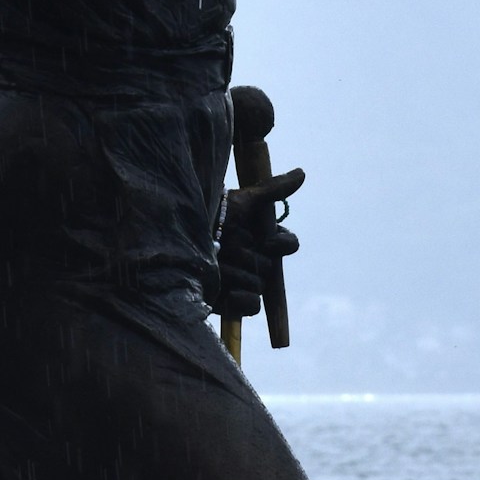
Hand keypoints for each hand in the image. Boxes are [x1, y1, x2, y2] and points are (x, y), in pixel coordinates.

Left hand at [214, 167, 303, 322]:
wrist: (177, 238)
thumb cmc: (210, 215)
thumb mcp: (241, 200)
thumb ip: (272, 189)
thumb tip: (302, 172)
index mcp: (262, 238)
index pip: (287, 245)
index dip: (282, 245)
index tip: (268, 242)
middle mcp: (256, 260)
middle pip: (270, 267)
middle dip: (247, 256)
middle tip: (226, 246)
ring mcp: (246, 281)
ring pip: (258, 285)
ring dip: (237, 273)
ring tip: (216, 263)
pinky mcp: (233, 301)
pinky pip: (252, 307)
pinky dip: (242, 300)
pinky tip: (227, 291)